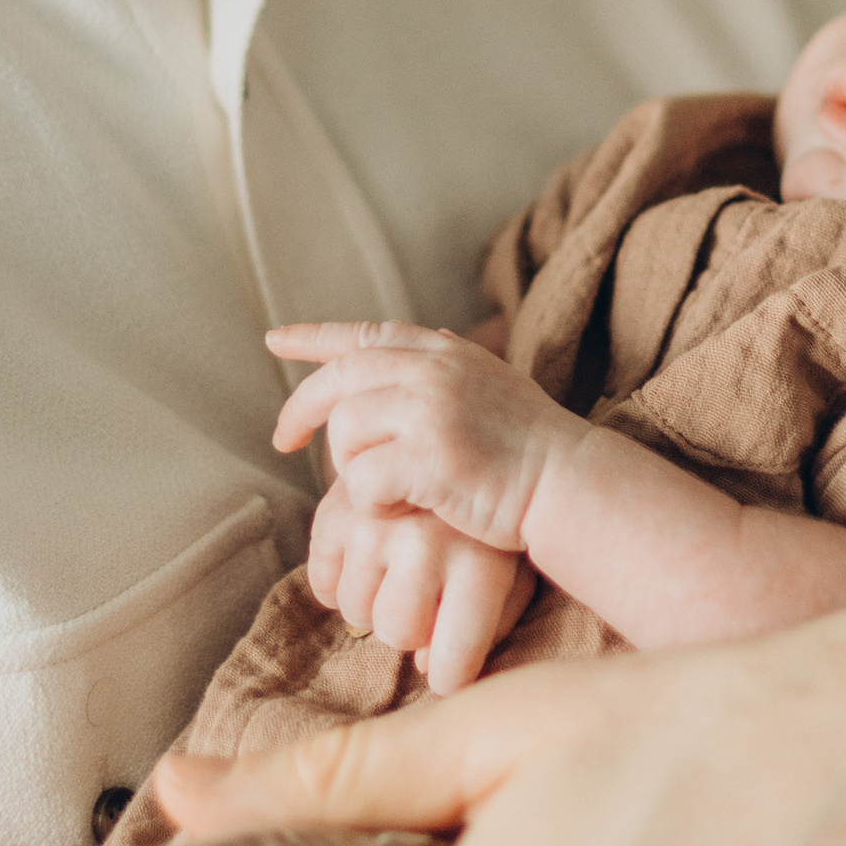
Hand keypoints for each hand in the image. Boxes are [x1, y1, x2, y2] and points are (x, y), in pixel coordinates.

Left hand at [270, 322, 580, 690]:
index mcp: (443, 352)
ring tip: (387, 490)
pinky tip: (401, 512)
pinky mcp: (430, 459)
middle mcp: (434, 371)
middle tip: (283, 441)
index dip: (312, 337)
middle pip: (338, 383)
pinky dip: (370, 503)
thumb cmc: (530, 446)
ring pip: (346, 433)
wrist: (571, 486)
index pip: (363, 335)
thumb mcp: (491, 382)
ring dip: (352, 468)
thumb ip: (450, 363)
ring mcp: (432, 411)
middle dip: (301, 412)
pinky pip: (363, 480)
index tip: (274, 341)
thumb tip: (426, 332)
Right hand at [301, 484, 534, 692]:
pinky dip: (339, 583)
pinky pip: (323, 581)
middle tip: (424, 604)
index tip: (446, 677)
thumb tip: (427, 670)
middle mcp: (425, 541)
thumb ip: (485, 627)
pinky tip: (369, 564)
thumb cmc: (495, 528)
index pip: (451, 659)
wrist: (469, 443)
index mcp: (479, 562)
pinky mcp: (339, 508)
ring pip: (356, 611)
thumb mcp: (513, 575)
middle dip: (410, 631)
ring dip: (374, 605)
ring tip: (397, 578)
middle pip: (397, 634)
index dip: (446, 679)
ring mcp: (377, 522)